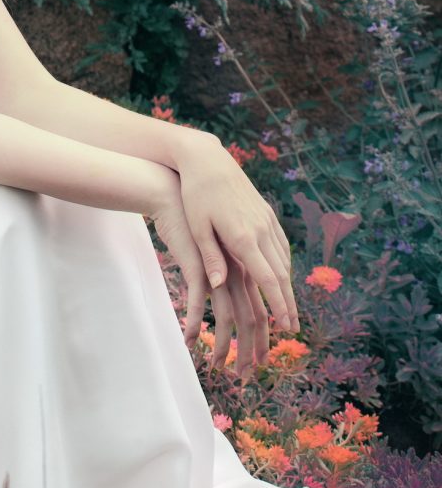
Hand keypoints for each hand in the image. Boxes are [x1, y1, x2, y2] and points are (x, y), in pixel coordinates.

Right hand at [150, 190, 272, 377]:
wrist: (173, 193)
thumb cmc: (191, 219)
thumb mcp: (212, 247)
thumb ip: (222, 268)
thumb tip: (226, 291)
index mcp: (245, 267)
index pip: (261, 310)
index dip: (264, 338)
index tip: (262, 361)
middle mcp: (237, 271)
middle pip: (251, 319)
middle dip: (252, 350)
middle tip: (247, 376)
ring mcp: (217, 270)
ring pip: (228, 317)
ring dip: (225, 346)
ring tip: (218, 368)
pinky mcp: (196, 266)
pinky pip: (196, 303)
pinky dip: (195, 324)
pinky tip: (189, 341)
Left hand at [175, 132, 298, 334]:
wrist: (207, 159)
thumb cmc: (195, 193)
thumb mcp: (198, 226)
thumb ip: (210, 257)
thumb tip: (219, 286)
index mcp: (243, 236)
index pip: (268, 279)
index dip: (280, 305)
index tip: (287, 327)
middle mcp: (261, 229)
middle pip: (281, 274)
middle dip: (289, 303)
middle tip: (293, 328)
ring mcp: (266, 219)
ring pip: (283, 259)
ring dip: (287, 286)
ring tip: (288, 308)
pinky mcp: (265, 211)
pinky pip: (280, 243)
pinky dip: (283, 263)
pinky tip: (281, 275)